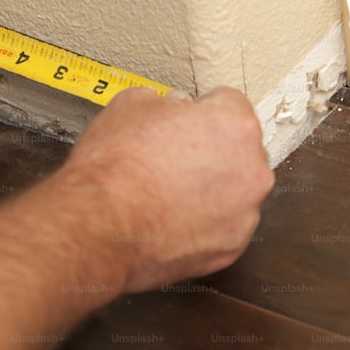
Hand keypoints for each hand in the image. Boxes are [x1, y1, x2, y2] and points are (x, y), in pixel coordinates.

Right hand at [63, 86, 273, 292]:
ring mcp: (245, 214)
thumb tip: (173, 110)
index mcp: (235, 124)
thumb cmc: (114, 166)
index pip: (229, 104)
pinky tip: (169, 217)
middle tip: (171, 157)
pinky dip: (202, 222)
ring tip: (166, 191)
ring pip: (232, 191)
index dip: (199, 110)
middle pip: (238, 150)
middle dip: (211, 150)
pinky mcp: (230, 248)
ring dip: (209, 188)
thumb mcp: (131, 105)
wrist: (97, 226)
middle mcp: (252, 169)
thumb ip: (167, 101)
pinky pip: (221, 226)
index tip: (183, 122)